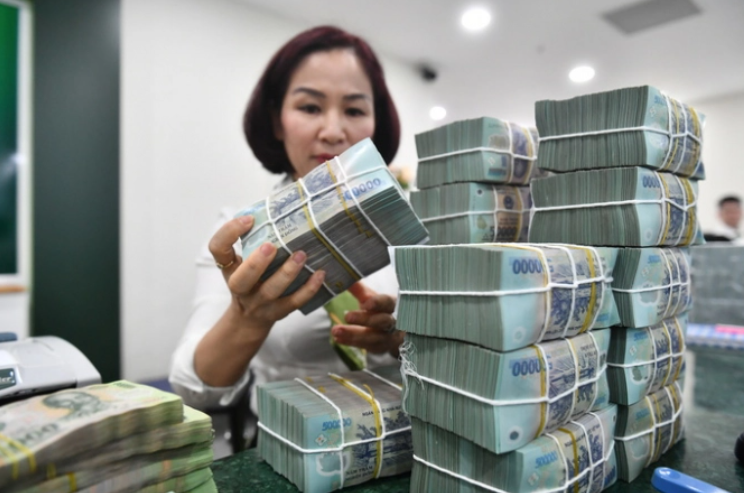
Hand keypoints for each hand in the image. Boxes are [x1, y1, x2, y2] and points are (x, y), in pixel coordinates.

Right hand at [209, 215, 326, 334]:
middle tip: (271, 245)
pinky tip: (320, 273)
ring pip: (271, 290)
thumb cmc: (250, 279)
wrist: (249, 318)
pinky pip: (294, 302)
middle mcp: (240, 287)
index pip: (218, 248)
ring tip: (301, 254)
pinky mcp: (278, 312)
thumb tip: (280, 209)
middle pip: (242, 279)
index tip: (249, 219)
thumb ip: (253, 240)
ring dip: (287, 273)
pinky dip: (309, 288)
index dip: (229, 232)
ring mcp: (259, 302)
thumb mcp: (242, 261)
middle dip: (256, 262)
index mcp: (229, 267)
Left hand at [331, 282, 403, 355]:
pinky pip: (366, 347)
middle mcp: (394, 322)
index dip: (378, 303)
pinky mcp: (380, 348)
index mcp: (392, 305)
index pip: (388, 303)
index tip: (365, 303)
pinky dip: (351, 342)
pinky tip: (338, 339)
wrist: (390, 329)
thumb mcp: (369, 297)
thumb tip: (344, 275)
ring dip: (354, 335)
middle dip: (364, 320)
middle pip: (383, 321)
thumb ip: (359, 289)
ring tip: (335, 330)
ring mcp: (389, 338)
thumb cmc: (378, 309)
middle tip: (347, 316)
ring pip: (374, 338)